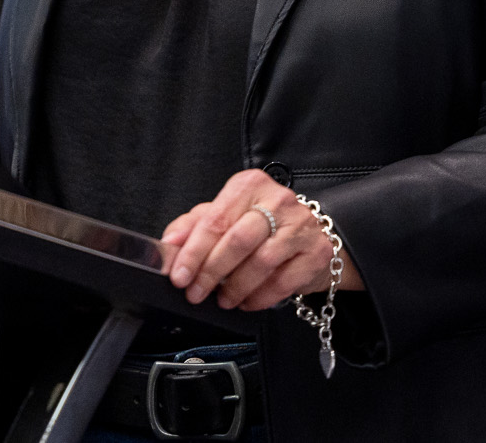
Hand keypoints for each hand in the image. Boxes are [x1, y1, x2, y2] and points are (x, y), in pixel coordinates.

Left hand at [159, 168, 365, 311]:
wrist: (309, 236)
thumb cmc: (260, 226)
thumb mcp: (224, 217)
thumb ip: (192, 226)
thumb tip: (169, 244)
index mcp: (249, 186)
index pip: (215, 220)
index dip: (193, 252)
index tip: (179, 276)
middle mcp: (278, 200)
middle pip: (238, 240)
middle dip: (211, 272)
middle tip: (196, 293)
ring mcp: (301, 225)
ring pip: (261, 262)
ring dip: (236, 288)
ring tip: (224, 299)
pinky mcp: (316, 252)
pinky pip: (283, 282)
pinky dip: (260, 298)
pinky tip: (248, 301)